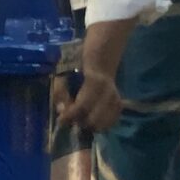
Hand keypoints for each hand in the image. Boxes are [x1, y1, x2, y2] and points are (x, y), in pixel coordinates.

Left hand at [57, 16, 133, 134]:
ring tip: (81, 120)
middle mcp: (108, 92)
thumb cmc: (79, 63)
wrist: (102, 54)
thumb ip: (60, 91)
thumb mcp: (64, 72)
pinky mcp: (119, 102)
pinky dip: (102, 124)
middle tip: (71, 120)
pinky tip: (93, 120)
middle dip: (80, 122)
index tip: (61, 120)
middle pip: (94, 119)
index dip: (70, 116)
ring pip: (105, 122)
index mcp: (94, 82)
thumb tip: (61, 110)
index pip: (82, 107)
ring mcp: (115, 98)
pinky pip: (113, 120)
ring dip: (90, 125)